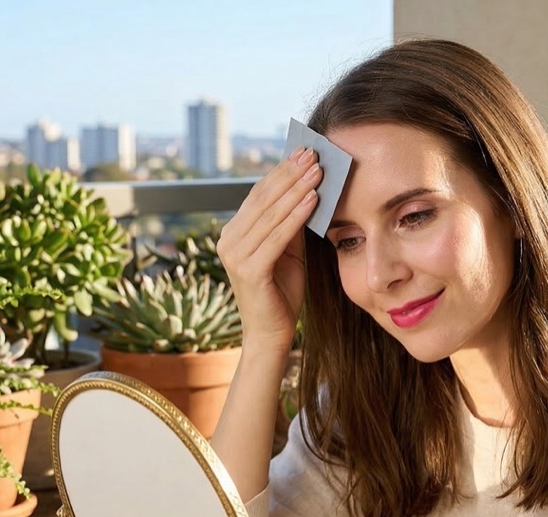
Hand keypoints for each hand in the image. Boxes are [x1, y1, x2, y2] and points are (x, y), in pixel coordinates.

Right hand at [217, 147, 321, 354]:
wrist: (271, 335)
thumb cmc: (281, 293)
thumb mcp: (287, 250)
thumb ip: (290, 223)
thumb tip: (308, 187)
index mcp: (234, 233)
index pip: (259, 195)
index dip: (282, 172)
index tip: (304, 152)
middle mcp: (229, 240)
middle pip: (264, 199)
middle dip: (291, 174)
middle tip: (314, 153)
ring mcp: (235, 255)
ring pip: (271, 214)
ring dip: (297, 189)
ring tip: (319, 171)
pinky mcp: (248, 270)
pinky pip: (277, 236)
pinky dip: (297, 215)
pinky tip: (314, 199)